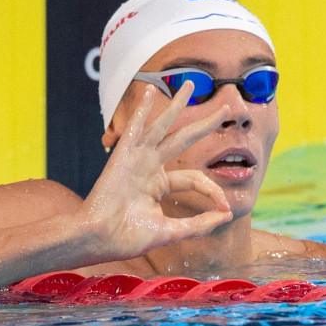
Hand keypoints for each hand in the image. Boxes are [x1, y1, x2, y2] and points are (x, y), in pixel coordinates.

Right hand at [82, 82, 232, 261]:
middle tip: (224, 109)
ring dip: (176, 105)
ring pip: (162, 126)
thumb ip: (198, 224)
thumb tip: (226, 214)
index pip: (194, 178)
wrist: (99, 240)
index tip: (225, 208)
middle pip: (183, 139)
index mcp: (159, 185)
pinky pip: (135, 129)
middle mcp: (149, 167)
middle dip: (204, 123)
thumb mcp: (171, 232)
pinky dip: (141, 110)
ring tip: (191, 85)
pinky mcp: (122, 157)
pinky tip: (149, 93)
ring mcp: (137, 159)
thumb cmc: (127, 238)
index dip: (213, 191)